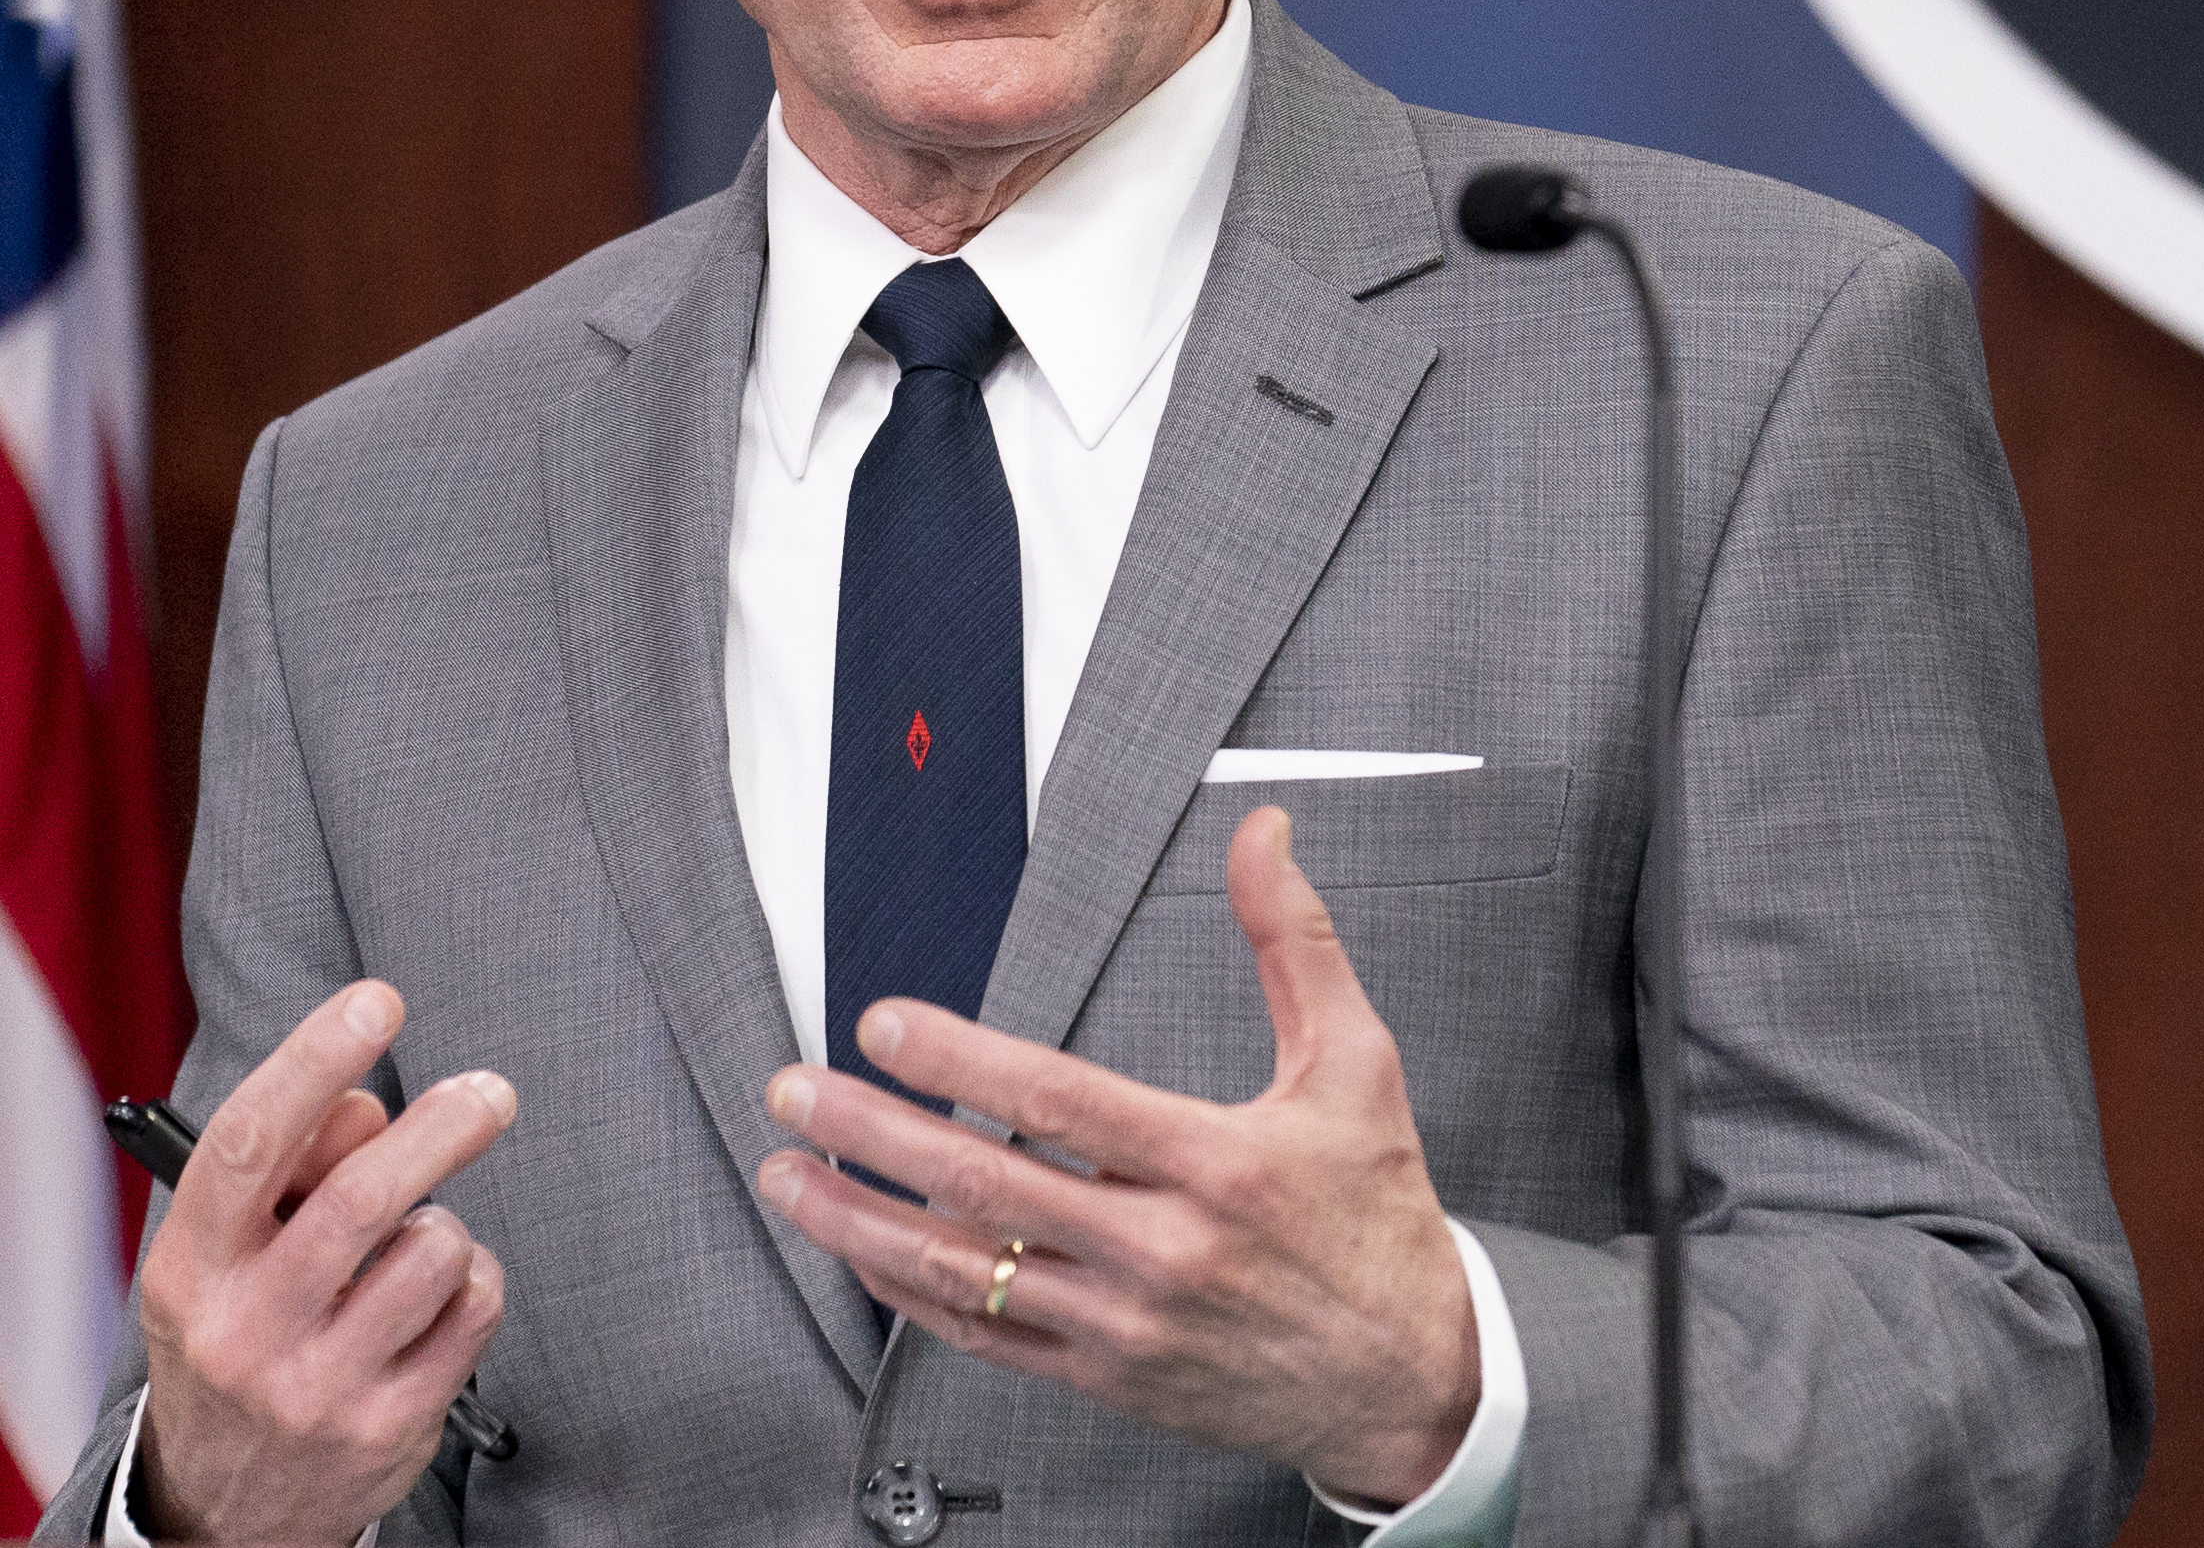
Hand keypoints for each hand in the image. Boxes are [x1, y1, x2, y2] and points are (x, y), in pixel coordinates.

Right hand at [130, 980, 514, 1544]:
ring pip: (435, 1247)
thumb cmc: (246, 1338)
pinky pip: (475, 1305)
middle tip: (489, 1094)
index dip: (315, 1061)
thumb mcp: (232, 1259)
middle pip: (365, 1195)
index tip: (378, 1002)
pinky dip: (473, 1283)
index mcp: (191, 1271)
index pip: (249, 1146)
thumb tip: (365, 1103)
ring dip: (445, 1227)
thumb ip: (295, 1169)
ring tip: (412, 1253)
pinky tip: (432, 1307)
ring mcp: (316, 1387)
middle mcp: (244, 1331)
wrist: (227, 1508)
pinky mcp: (388, 1426)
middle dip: (444, 1125)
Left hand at [757, 806, 1481, 1508]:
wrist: (1408, 1372)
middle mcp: (1161, 1248)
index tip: (885, 1025)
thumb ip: (1296, 941)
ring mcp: (1123, 1321)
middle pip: (984, 1183)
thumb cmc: (1377, 1213)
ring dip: (860, 1221)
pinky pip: (982, 1338)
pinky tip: (863, 1253)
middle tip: (796, 1091)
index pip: (1059, 1100)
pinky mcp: (1105, 1373)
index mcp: (1217, 1163)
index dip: (960, 1058)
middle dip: (872, 1131)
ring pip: (962, 1270)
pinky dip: (909, 1294)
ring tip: (789, 1175)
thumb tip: (1264, 836)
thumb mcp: (1359, 1062)